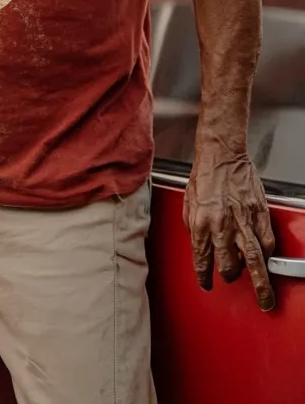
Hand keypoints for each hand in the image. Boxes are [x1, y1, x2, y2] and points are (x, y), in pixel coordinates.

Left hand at [184, 148, 275, 310]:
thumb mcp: (187, 201)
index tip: (206, 284)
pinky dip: (267, 255)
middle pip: (228, 265)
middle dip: (229, 277)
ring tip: (265, 298)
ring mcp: (243, 221)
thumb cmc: (204, 175)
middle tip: (231, 280)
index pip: (202, 259)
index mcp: (200, 223)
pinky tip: (265, 261)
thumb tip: (199, 242)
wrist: (221, 156)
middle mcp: (222, 225)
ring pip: (252, 260)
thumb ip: (192, 225)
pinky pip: (266, 242)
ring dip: (259, 283)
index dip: (204, 276)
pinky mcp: (259, 214)